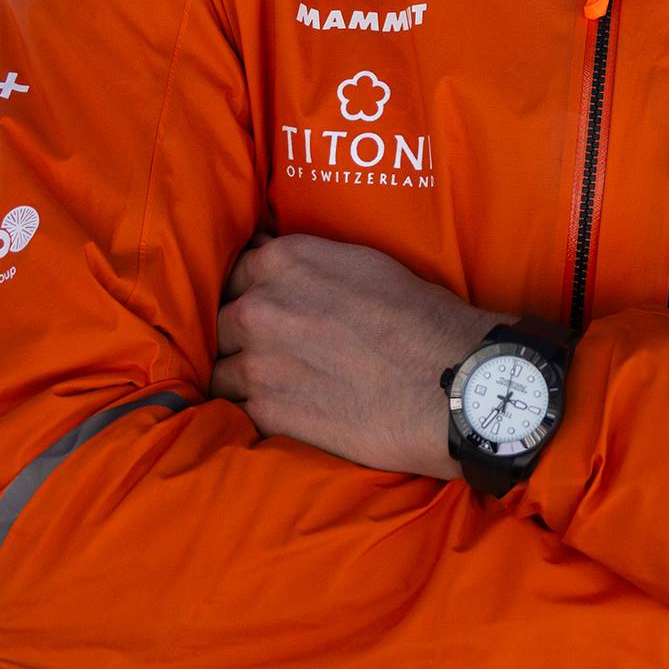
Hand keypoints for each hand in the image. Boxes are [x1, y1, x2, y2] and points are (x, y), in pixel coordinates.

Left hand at [212, 231, 507, 479]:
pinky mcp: (268, 413)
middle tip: (272, 351)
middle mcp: (260, 307)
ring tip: (277, 386)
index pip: (235, 273)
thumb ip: (306, 262)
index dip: (249, 293)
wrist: (448, 382)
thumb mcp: (361, 263)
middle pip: (221, 322)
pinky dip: (255, 411)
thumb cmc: (419, 317)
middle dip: (240, 336)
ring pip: (221, 370)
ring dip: (242, 377)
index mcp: (283, 262)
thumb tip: (269, 256)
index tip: (266, 311)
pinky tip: (286, 410)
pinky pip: (238, 410)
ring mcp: (258, 363)